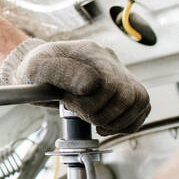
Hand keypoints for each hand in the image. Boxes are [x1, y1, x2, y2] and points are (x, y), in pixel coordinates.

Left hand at [0, 38, 150, 133]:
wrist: (41, 71)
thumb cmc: (36, 71)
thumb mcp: (35, 69)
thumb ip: (57, 73)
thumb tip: (89, 86)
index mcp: (88, 51)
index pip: (104, 82)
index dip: (88, 102)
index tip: (68, 104)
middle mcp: (108, 60)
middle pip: (125, 94)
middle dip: (101, 113)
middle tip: (79, 114)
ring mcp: (119, 72)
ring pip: (139, 100)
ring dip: (117, 120)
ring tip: (94, 121)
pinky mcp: (125, 87)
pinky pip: (142, 106)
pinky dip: (128, 122)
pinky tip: (106, 126)